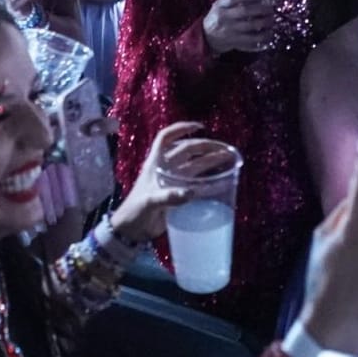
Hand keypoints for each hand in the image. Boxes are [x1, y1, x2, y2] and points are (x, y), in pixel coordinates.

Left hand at [106, 123, 237, 240]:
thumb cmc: (135, 211)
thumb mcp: (149, 202)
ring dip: (209, 161)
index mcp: (155, 163)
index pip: (166, 138)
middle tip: (224, 150)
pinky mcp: (177, 194)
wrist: (131, 230)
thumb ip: (168, 197)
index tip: (200, 127)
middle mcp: (164, 168)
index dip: (181, 128)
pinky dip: (207, 181)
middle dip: (205, 147)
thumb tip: (191, 192)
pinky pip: (195, 183)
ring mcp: (171, 181)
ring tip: (226, 159)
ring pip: (193, 165)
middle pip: (187, 150)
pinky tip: (219, 182)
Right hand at [201, 0, 273, 54]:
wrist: (206, 38)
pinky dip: (262, 37)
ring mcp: (230, 31)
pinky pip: (251, 40)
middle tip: (270, 9)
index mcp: (219, 7)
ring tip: (272, 20)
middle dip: (261, 9)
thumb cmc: (215, 19)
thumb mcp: (218, 6)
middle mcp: (224, 18)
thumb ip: (231, 0)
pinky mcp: (235, 42)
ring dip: (264, 23)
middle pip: (245, 11)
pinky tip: (269, 34)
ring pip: (250, 26)